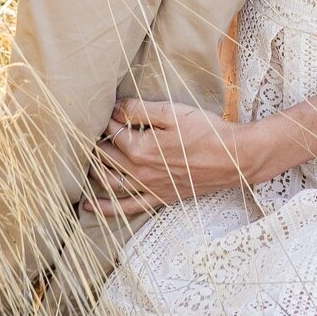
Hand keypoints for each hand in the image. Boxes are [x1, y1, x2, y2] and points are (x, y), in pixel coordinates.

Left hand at [82, 98, 258, 215]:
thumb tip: (115, 107)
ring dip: (93, 170)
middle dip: (95, 141)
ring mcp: (147, 187)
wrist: (233, 159)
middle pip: (105, 155)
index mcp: (140, 147)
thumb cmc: (206, 131)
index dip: (106, 117)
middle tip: (90, 130)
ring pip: (108, 181)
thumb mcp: (173, 112)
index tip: (104, 108)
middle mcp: (139, 171)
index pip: (112, 130)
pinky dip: (104, 208)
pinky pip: (125, 208)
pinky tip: (87, 206)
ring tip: (83, 159)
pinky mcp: (158, 197)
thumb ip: (140, 110)